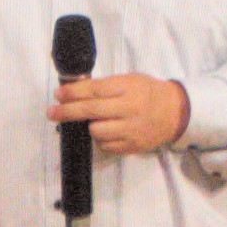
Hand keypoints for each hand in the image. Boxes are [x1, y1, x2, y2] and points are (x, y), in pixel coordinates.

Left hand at [54, 69, 190, 158]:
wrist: (175, 112)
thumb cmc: (147, 92)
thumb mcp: (129, 80)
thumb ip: (106, 86)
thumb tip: (74, 91)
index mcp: (127, 88)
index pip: (94, 90)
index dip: (73, 92)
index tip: (58, 94)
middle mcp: (129, 108)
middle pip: (90, 111)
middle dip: (67, 111)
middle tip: (51, 112)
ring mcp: (131, 129)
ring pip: (96, 131)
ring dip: (88, 126)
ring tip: (92, 121)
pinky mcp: (132, 146)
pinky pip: (106, 145)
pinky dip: (100, 139)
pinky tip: (105, 131)